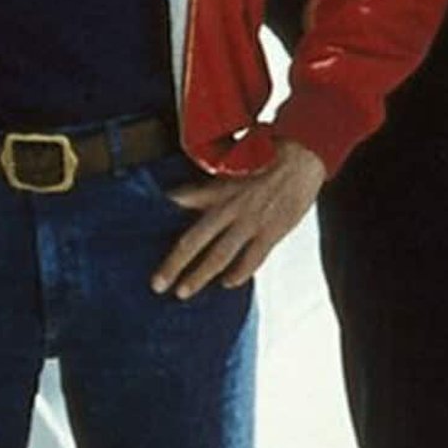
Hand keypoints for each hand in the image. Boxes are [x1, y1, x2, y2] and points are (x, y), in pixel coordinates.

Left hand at [153, 139, 326, 298]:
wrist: (304, 156)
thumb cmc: (270, 155)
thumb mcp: (234, 162)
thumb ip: (210, 181)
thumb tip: (183, 191)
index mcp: (219, 187)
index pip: (182, 201)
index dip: (161, 215)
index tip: (142, 230)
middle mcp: (230, 207)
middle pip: (194, 241)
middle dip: (173, 265)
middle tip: (157, 284)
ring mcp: (251, 222)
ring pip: (219, 256)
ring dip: (200, 276)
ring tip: (183, 292)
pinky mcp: (272, 231)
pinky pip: (251, 260)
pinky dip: (238, 274)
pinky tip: (228, 284)